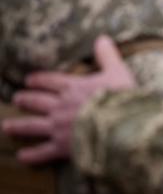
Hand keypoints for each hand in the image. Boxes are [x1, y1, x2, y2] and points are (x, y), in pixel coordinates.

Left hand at [2, 35, 134, 164]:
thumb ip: (107, 55)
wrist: (118, 124)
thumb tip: (102, 37)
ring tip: (7, 126)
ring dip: (19, 125)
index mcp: (74, 87)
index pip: (52, 81)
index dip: (40, 80)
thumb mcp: (117, 71)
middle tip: (16, 99)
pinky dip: (31, 154)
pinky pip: (42, 151)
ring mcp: (58, 127)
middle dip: (26, 99)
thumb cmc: (120, 96)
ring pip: (33, 125)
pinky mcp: (61, 146)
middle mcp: (61, 106)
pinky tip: (21, 156)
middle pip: (39, 101)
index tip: (29, 79)